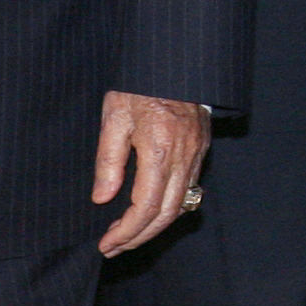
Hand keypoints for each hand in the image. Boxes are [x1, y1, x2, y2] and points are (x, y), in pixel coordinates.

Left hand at [94, 91, 211, 256]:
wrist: (175, 58)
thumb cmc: (140, 83)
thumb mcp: (115, 115)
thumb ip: (108, 160)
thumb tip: (103, 198)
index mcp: (159, 149)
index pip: (145, 208)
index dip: (126, 232)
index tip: (106, 243)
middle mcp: (184, 155)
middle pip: (167, 214)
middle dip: (140, 237)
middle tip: (115, 247)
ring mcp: (197, 151)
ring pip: (182, 204)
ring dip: (155, 226)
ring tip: (130, 234)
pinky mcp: (202, 145)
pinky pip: (189, 187)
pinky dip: (170, 206)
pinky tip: (151, 208)